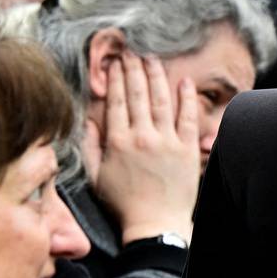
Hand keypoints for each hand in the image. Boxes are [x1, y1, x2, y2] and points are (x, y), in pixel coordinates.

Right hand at [89, 52, 199, 243]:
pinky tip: (184, 81)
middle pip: (137, 93)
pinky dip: (187, 97)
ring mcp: (167, 141)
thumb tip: (88, 121)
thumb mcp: (95, 177)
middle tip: (131, 53)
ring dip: (156, 75)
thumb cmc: (123, 204)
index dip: (115, 78)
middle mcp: (142, 136)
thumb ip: (90, 147)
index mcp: (118, 141)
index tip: (114, 64)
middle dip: (133, 69)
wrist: (156, 225)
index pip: (115, 100)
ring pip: (161, 99)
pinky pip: (188, 117)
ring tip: (152, 59)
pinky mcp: (187, 149)